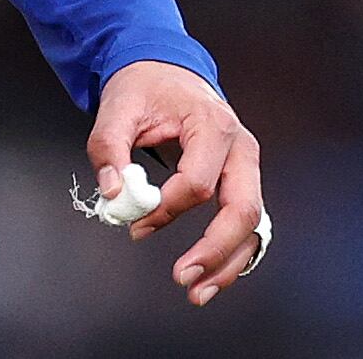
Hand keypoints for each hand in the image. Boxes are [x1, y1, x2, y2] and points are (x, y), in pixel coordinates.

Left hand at [86, 59, 266, 306]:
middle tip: (182, 278)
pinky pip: (247, 224)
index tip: (135, 222)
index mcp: (213, 125)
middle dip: (215, 250)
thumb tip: (113, 193)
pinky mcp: (241, 181)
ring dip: (229, 263)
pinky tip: (213, 277)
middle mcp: (240, 147)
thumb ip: (109, 148)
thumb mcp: (117, 107)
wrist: (165, 69)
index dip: (166, 209)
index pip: (198, 182)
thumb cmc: (145, 87)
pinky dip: (233, 254)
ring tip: (198, 293)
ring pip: (254, 225)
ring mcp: (246, 166)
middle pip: (243, 209)